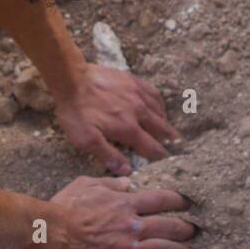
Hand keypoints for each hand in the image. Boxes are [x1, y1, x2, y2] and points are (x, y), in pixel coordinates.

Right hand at [46, 175, 194, 248]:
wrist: (51, 234)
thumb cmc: (66, 207)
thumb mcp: (88, 184)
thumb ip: (111, 182)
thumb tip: (129, 181)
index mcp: (125, 203)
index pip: (162, 200)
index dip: (179, 201)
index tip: (188, 203)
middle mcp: (132, 226)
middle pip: (170, 226)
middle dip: (186, 228)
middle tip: (194, 230)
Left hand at [53, 63, 179, 174]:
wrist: (72, 78)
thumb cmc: (76, 111)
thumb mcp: (86, 139)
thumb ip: (108, 155)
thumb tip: (127, 170)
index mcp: (128, 129)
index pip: (152, 147)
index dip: (161, 157)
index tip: (169, 162)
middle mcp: (139, 112)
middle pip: (162, 129)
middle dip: (169, 140)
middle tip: (177, 147)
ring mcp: (137, 94)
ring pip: (160, 111)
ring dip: (165, 123)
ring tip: (168, 130)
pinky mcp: (133, 81)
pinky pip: (154, 93)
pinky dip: (160, 104)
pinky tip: (158, 106)